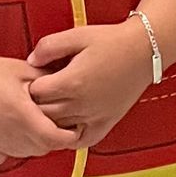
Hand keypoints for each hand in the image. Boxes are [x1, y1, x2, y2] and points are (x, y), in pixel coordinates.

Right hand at [0, 50, 76, 166]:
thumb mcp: (20, 70)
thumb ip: (47, 81)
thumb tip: (67, 86)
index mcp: (22, 116)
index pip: (56, 139)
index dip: (69, 135)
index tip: (72, 127)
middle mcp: (8, 135)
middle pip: (42, 148)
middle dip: (52, 137)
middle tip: (52, 121)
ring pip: (23, 153)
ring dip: (31, 142)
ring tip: (28, 122)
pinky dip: (7, 148)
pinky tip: (4, 130)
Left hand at [28, 18, 155, 148]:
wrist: (145, 50)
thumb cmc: (112, 41)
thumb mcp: (77, 35)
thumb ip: (49, 46)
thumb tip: (30, 61)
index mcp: (71, 81)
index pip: (35, 93)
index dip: (31, 84)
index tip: (36, 78)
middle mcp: (81, 103)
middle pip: (43, 114)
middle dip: (37, 103)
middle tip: (42, 93)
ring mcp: (94, 116)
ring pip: (58, 129)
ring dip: (51, 120)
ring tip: (53, 106)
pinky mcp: (106, 123)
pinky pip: (82, 141)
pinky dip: (70, 138)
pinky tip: (67, 126)